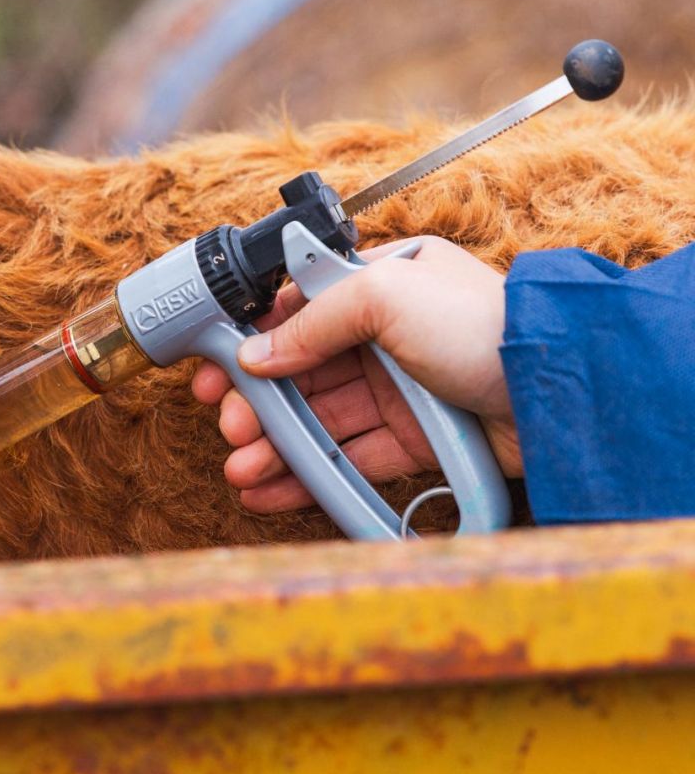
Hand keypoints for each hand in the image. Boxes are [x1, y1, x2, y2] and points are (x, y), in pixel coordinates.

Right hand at [191, 236, 522, 513]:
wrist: (556, 388)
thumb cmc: (483, 323)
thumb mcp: (386, 293)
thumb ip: (313, 321)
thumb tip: (254, 355)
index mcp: (378, 286)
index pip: (297, 312)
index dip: (252, 341)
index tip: (218, 368)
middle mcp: (385, 337)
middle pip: (301, 374)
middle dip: (258, 403)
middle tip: (230, 427)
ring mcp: (398, 390)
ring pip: (319, 420)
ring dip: (276, 444)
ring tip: (240, 468)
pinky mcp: (413, 438)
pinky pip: (349, 457)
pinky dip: (310, 473)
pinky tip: (270, 488)